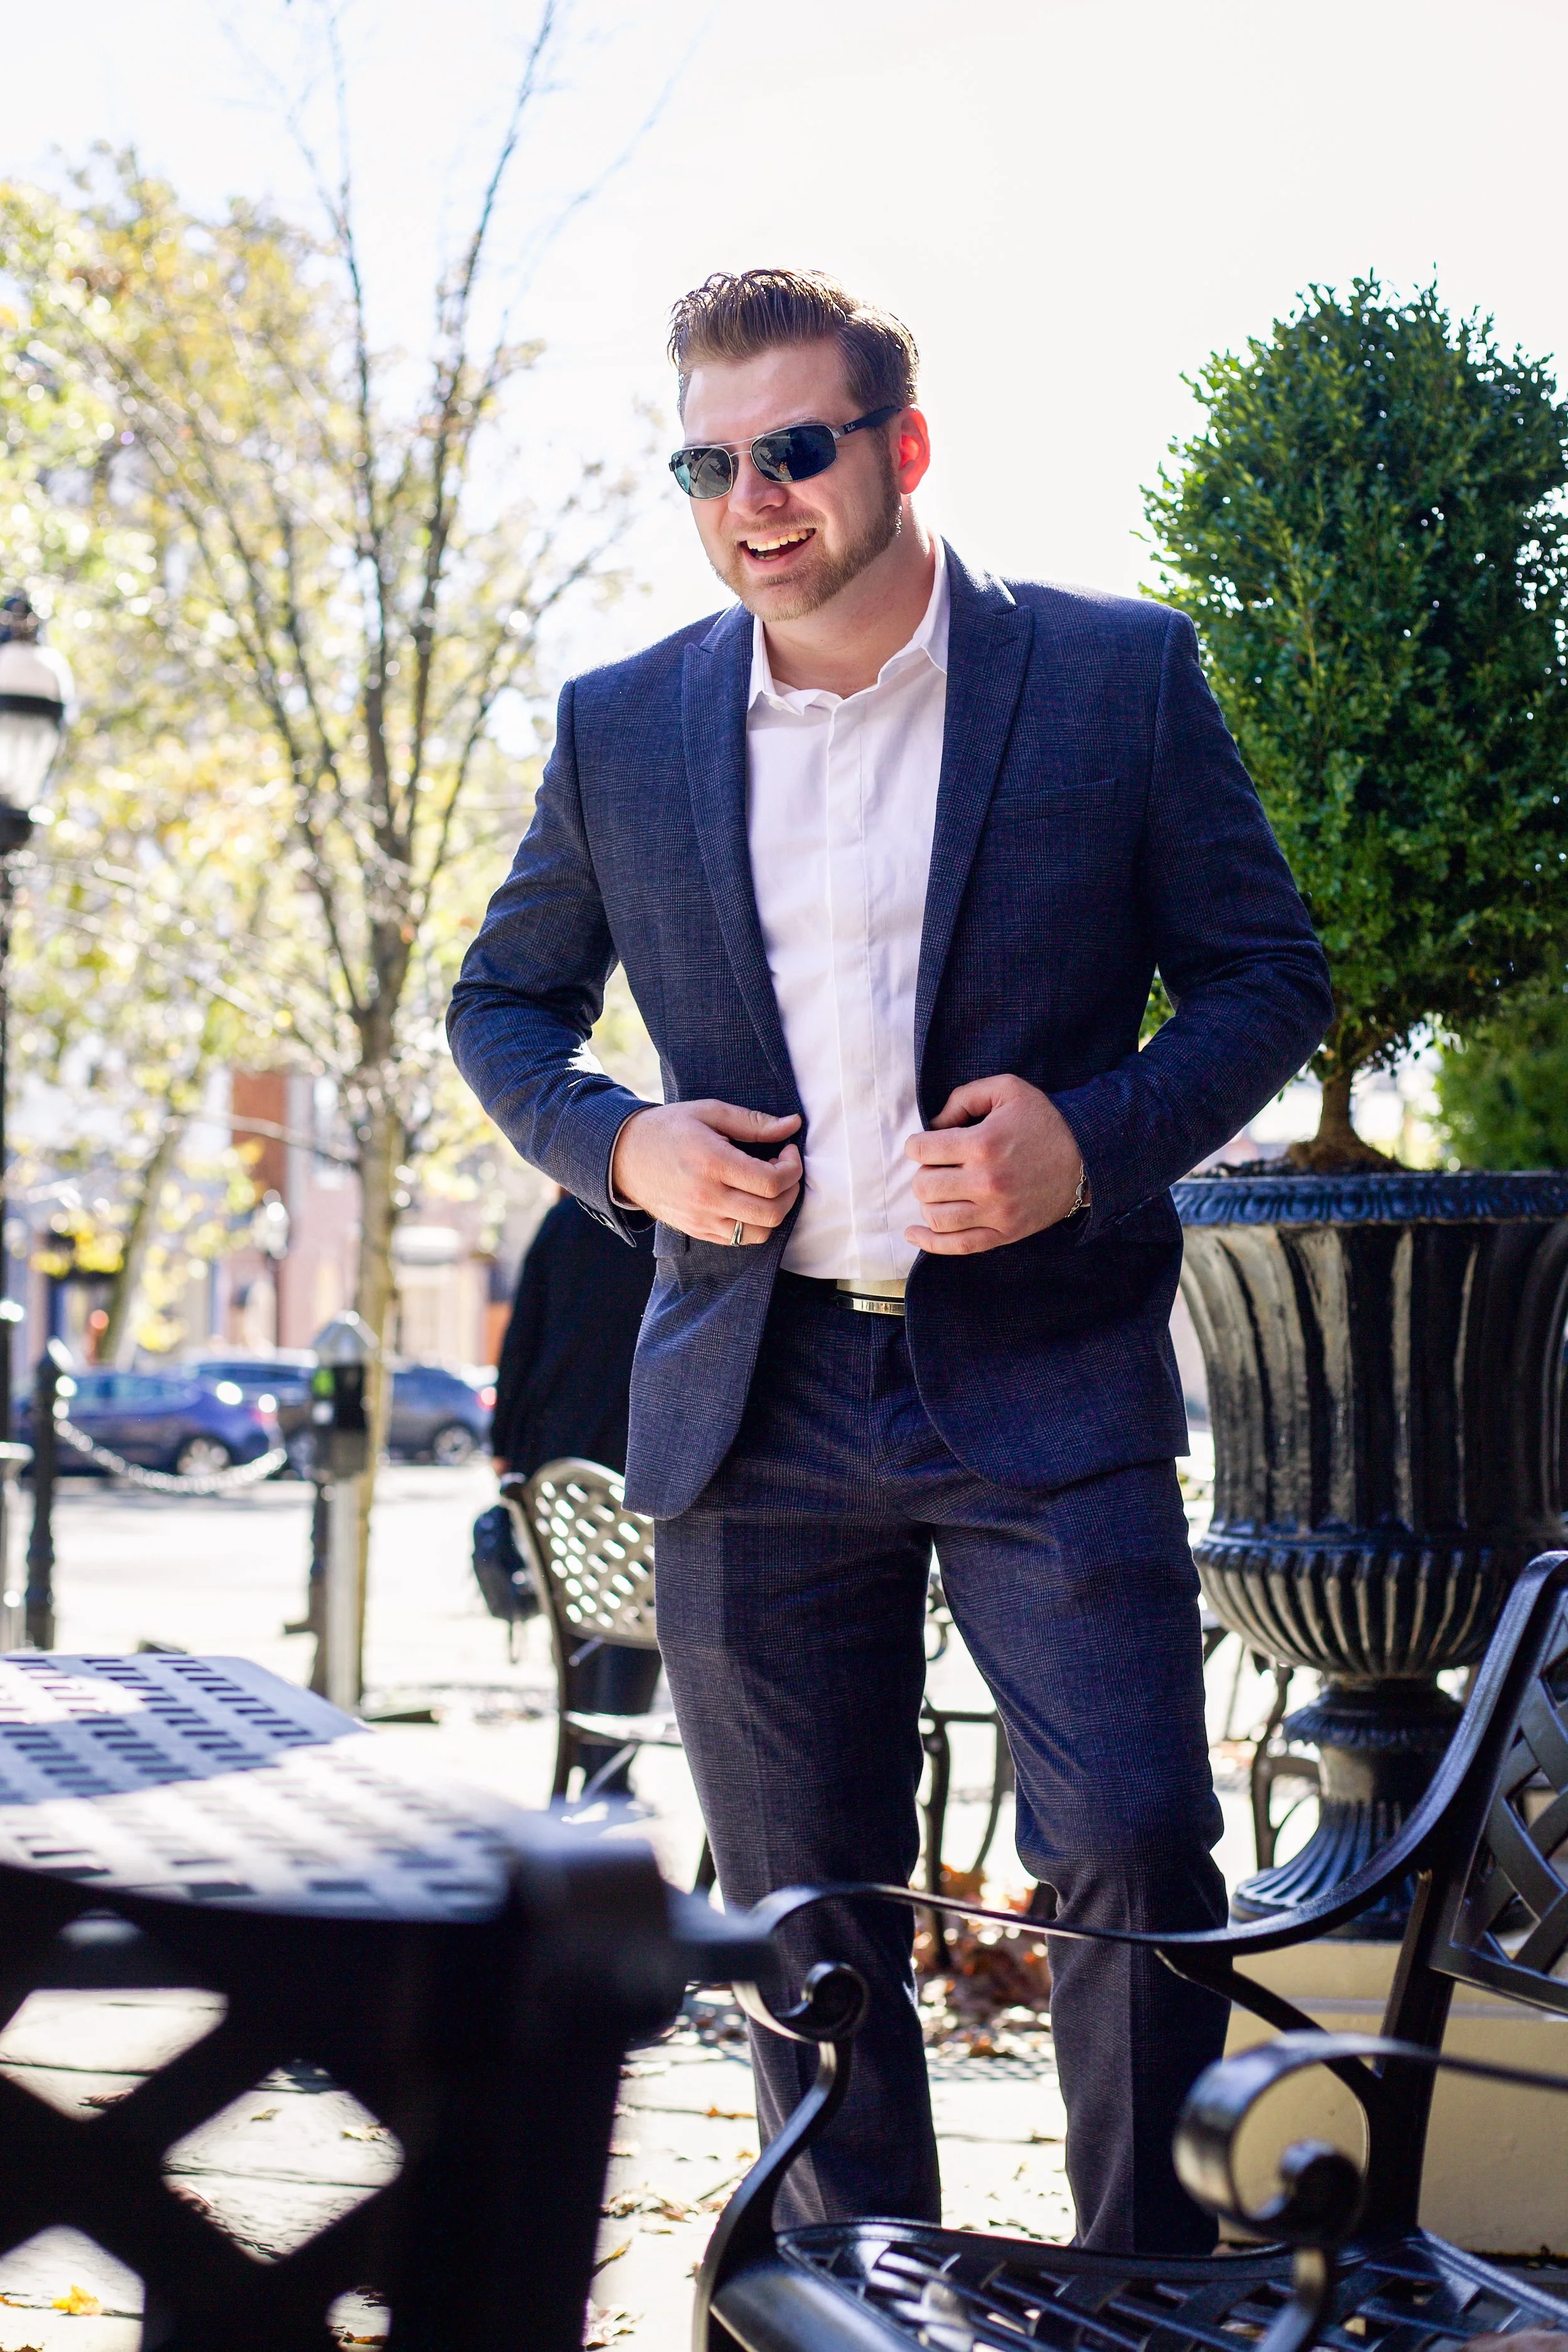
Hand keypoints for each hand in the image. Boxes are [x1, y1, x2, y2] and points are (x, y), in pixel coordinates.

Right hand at [613, 1100, 801, 1244]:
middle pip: (772, 1212)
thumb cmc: (668, 1129)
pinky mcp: (697, 1231)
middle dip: (791, 1190)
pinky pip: (739, 1239)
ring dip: (775, 1210)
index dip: (792, 1167)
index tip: (787, 1150)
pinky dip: (754, 1222)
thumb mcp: (709, 1112)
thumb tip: (792, 1125)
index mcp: (712, 1163)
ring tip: (766, 1186)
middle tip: (783, 1168)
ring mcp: (701, 1219)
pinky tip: (748, 1198)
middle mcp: (707, 1197)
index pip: (771, 1181)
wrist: (623, 1156)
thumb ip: (753, 1122)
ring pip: (760, 1232)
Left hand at [904, 1074, 1082, 1255]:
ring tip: (942, 1190)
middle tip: (940, 1166)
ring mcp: (995, 1212)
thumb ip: (964, 1097)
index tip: (929, 1143)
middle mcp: (986, 1182)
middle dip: (924, 1172)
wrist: (1087, 1157)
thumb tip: (934, 1124)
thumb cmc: (1044, 1121)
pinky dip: (930, 1242)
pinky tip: (914, 1233)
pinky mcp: (1004, 1233)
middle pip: (924, 1185)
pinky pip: (958, 1246)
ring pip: (935, 1216)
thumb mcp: (1007, 1089)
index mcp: (982, 1144)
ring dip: (930, 1202)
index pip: (921, 1150)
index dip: (918, 1144)